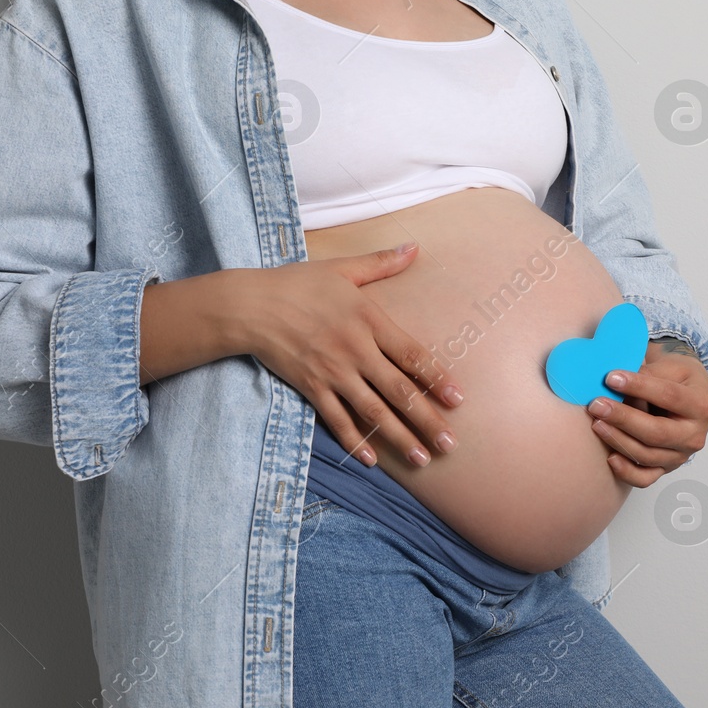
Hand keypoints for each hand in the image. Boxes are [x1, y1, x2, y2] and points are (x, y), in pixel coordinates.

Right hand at [235, 242, 462, 466]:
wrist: (250, 305)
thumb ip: (381, 263)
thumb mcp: (342, 269)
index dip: (437, 379)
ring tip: (421, 459)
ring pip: (372, 412)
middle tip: (450, 445)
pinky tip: (371, 460)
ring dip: (399, 438)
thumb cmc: (297, 284)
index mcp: (368, 320)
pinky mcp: (311, 387)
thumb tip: (414, 248)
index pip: (412, 355)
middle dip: (427, 420)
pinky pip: (336, 419)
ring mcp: (332, 372)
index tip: (458, 400)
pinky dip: (354, 441)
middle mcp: (355, 350)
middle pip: (399, 391)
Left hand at [585, 339, 707, 487]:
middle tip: (597, 405)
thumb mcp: (671, 367)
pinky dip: (626, 472)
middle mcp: (695, 435)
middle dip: (623, 419)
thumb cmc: (677, 379)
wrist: (687, 394)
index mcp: (702, 406)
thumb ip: (648, 374)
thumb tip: (615, 382)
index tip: (611, 378)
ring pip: (647, 455)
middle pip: (657, 432)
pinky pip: (645, 478)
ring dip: (618, 440)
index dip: (639, 387)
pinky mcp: (666, 468)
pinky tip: (610, 458)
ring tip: (596, 423)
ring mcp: (681, 456)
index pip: (668, 396)